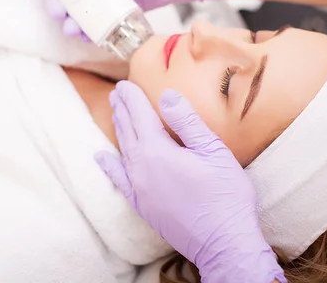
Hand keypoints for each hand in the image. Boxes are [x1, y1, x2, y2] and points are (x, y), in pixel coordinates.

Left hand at [95, 81, 285, 282]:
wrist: (224, 243)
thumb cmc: (225, 194)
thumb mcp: (213, 150)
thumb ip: (186, 121)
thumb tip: (166, 95)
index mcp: (158, 151)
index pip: (140, 116)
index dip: (132, 98)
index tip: (124, 84)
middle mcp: (141, 169)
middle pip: (128, 131)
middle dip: (122, 110)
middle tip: (116, 93)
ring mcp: (140, 189)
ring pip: (124, 152)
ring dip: (119, 130)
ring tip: (116, 114)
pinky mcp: (143, 206)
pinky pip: (120, 181)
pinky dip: (109, 167)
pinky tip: (100, 157)